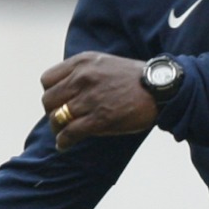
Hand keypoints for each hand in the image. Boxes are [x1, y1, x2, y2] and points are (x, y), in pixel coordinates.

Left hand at [40, 53, 156, 150]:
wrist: (161, 88)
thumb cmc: (136, 79)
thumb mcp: (105, 63)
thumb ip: (84, 72)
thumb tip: (67, 91)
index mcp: (82, 62)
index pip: (47, 80)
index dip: (50, 93)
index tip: (58, 102)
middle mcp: (83, 78)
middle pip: (48, 100)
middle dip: (51, 112)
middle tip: (60, 121)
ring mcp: (90, 98)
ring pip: (57, 117)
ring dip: (57, 129)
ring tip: (62, 135)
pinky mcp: (100, 118)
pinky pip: (70, 132)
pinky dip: (64, 141)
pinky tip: (64, 145)